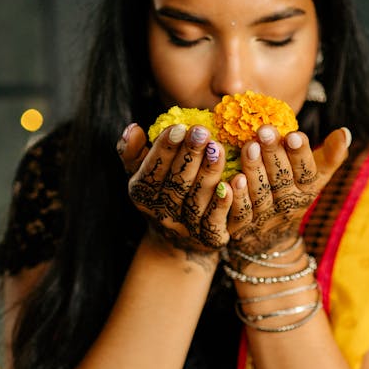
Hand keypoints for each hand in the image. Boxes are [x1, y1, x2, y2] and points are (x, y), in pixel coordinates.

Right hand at [117, 123, 231, 253]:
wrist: (178, 242)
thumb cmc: (161, 193)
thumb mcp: (140, 173)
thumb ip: (132, 151)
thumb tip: (133, 128)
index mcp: (143, 193)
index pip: (152, 170)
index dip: (165, 149)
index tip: (179, 127)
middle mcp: (162, 213)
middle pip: (177, 183)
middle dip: (189, 155)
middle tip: (202, 131)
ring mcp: (186, 227)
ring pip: (197, 199)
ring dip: (208, 173)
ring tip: (218, 148)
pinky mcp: (209, 238)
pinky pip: (216, 219)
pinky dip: (224, 201)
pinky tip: (235, 180)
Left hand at [227, 125, 350, 253]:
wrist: (271, 239)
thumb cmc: (293, 193)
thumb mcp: (316, 178)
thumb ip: (330, 155)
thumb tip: (345, 132)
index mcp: (307, 191)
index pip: (307, 172)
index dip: (300, 155)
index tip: (294, 135)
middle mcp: (287, 205)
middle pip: (282, 179)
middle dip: (274, 153)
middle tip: (265, 130)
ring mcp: (265, 218)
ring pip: (260, 193)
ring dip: (254, 169)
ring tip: (249, 146)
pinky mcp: (243, 228)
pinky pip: (241, 213)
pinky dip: (237, 197)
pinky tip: (232, 179)